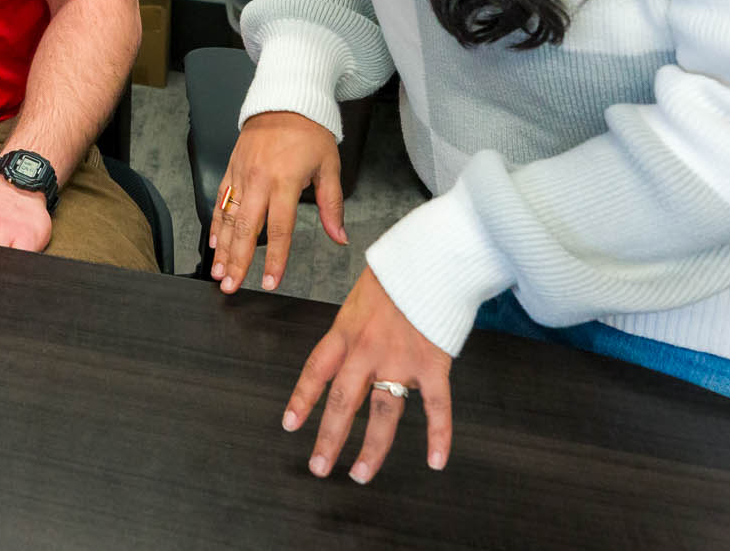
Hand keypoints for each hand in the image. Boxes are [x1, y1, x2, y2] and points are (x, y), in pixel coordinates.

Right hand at [210, 111, 344, 292]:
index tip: (270, 282)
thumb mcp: (329, 167)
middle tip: (231, 286)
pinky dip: (215, 223)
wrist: (285, 100)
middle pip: (245, 229)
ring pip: (228, 218)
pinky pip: (221, 200)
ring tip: (220, 272)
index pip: (280, 229)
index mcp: (284, 181)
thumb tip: (340, 236)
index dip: (276, 259)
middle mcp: (259, 179)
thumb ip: (332, 205)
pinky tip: (214, 243)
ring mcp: (242, 174)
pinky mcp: (232, 169)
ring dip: (222, 248)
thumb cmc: (309, 132)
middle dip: (237, 261)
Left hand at [284, 267, 453, 483]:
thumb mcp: (361, 293)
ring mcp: (400, 361)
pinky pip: (436, 407)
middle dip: (329, 438)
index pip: (316, 370)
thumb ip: (354, 324)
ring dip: (371, 449)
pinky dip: (439, 436)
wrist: (432, 256)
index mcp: (346, 331)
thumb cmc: (398, 269)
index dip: (302, 400)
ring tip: (361, 473)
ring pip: (382, 414)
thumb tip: (349, 343)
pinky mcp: (432, 364)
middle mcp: (367, 351)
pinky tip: (436, 461)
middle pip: (342, 402)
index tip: (290, 425)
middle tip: (319, 466)